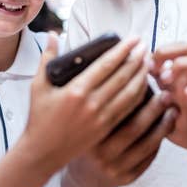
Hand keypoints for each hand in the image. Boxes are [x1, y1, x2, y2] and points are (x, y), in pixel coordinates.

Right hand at [22, 33, 151, 172]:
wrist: (42, 153)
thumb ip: (47, 58)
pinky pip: (128, 109)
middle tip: (146, 46)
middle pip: (122, 77)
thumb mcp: (39, 86)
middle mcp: (92, 104)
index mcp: (76, 90)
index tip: (133, 39)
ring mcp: (101, 118)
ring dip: (141, 76)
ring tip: (148, 62)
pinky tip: (144, 86)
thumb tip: (53, 34)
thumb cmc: (39, 118)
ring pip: (129, 93)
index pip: (106, 65)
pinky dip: (139, 96)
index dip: (123, 50)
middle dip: (137, 59)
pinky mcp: (106, 129)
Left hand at [154, 44, 186, 161]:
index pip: (167, 48)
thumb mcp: (153, 106)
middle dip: (169, 52)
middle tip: (156, 70)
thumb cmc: (173, 123)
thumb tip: (121, 77)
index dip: (154, 51)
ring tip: (167, 81)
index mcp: (171, 77)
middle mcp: (185, 79)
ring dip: (182, 66)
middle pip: (185, 47)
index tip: (143, 65)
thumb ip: (143, 91)